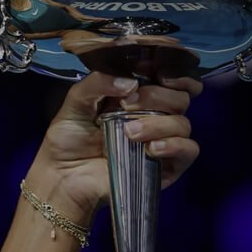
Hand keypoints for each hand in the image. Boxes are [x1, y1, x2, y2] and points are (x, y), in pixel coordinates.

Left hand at [33, 71, 202, 220]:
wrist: (63, 177)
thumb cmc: (68, 139)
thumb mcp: (76, 102)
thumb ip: (98, 82)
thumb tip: (131, 83)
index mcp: (137, 97)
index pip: (171, 80)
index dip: (175, 74)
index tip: (160, 75)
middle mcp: (154, 116)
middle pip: (180, 98)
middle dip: (157, 97)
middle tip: (127, 105)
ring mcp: (162, 142)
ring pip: (183, 123)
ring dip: (159, 124)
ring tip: (130, 133)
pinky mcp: (166, 167)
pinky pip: (188, 151)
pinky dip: (175, 145)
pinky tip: (151, 149)